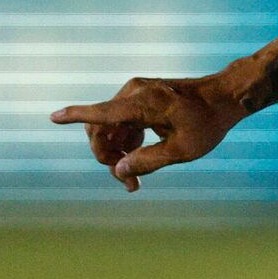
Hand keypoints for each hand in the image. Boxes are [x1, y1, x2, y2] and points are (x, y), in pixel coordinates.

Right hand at [51, 75, 243, 191]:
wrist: (225, 97)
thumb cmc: (207, 123)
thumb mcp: (183, 150)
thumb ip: (149, 161)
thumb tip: (118, 171)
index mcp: (143, 103)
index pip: (103, 113)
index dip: (76, 116)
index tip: (53, 117)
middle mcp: (133, 93)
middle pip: (101, 128)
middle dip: (107, 157)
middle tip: (128, 184)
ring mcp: (135, 94)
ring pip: (109, 127)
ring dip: (115, 152)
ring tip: (133, 180)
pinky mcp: (139, 98)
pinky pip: (120, 121)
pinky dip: (124, 141)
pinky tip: (137, 157)